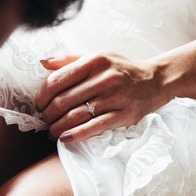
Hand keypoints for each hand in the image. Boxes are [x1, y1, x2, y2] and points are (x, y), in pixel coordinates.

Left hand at [35, 52, 166, 143]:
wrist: (156, 80)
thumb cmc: (121, 69)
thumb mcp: (98, 56)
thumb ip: (69, 60)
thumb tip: (42, 63)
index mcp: (94, 61)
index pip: (56, 81)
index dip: (42, 97)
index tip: (39, 105)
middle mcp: (105, 78)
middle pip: (62, 101)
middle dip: (48, 115)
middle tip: (45, 121)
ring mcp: (115, 97)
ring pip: (75, 117)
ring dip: (57, 128)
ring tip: (52, 132)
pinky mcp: (124, 115)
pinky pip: (94, 127)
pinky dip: (75, 135)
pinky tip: (64, 138)